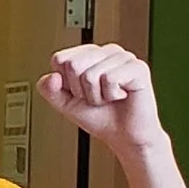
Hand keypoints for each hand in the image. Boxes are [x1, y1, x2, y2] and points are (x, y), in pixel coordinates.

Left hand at [41, 44, 162, 149]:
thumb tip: (52, 77)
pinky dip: (111, 96)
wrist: (124, 137)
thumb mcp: (65, 104)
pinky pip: (110, 79)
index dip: (65, 84)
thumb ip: (50, 90)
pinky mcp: (138, 67)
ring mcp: (124, 57)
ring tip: (110, 98)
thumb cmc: (99, 116)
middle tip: (97, 97)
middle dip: (81, 91)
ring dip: (97, 96)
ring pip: (90, 75)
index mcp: (89, 53)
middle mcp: (106, 50)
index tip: (81, 93)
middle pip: (73, 65)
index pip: (60, 59)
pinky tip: (122, 96)